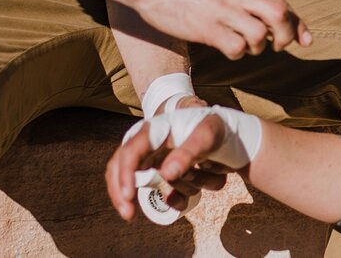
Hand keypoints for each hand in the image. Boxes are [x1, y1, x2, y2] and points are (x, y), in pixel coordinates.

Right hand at [106, 112, 229, 221]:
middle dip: (126, 195)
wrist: (218, 126)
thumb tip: (166, 174)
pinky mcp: (165, 175)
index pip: (130, 152)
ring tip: (197, 178)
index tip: (128, 196)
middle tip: (129, 215)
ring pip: (152, 187)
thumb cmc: (209, 125)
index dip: (124, 174)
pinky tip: (190, 195)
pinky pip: (165, 194)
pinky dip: (178, 198)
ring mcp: (154, 162)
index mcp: (153, 132)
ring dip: (177, 189)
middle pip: (122, 173)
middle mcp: (148, 147)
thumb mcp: (206, 134)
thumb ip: (188, 152)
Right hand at [134, 0, 311, 59]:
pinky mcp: (207, 27)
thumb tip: (278, 18)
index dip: (298, 25)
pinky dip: (238, 53)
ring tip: (244, 45)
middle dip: (286, 36)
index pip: (283, 3)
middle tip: (277, 46)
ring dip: (258, 47)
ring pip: (260, 35)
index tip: (305, 41)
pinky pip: (237, 48)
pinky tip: (227, 47)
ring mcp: (222, 9)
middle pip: (280, 15)